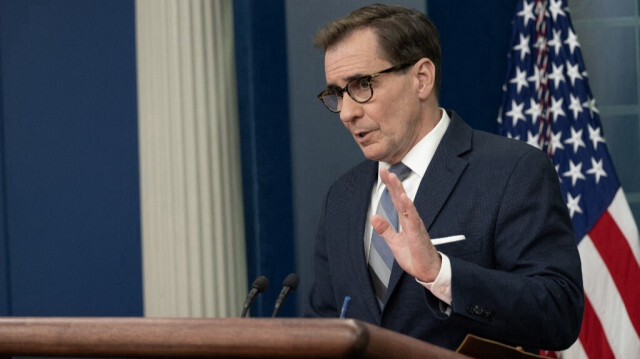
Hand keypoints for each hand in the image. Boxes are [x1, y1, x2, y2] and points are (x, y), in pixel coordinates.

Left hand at [370, 167, 441, 281]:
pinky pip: (413, 219)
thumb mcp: (394, 242)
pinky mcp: (418, 234)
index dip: (390, 186)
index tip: (383, 173)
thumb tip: (373, 217)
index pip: (396, 200)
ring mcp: (416, 225)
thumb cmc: (414, 256)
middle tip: (385, 169)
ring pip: (407, 204)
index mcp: (405, 220)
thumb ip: (385, 229)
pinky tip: (404, 198)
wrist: (427, 271)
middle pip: (401, 198)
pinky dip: (409, 207)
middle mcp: (411, 219)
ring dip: (400, 190)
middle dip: (393, 183)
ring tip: (393, 178)